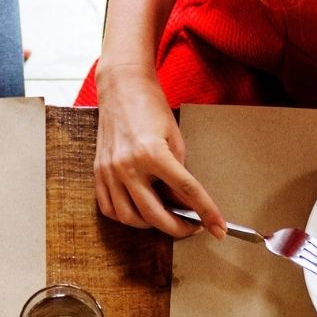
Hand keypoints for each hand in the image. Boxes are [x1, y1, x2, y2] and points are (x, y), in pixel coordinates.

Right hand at [92, 64, 222, 238]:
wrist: (121, 88)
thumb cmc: (151, 108)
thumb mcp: (175, 138)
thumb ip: (179, 173)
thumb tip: (184, 203)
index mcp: (152, 153)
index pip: (186, 191)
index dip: (206, 212)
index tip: (218, 228)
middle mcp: (127, 166)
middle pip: (154, 215)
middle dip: (177, 228)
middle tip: (191, 227)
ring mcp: (109, 171)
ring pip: (129, 218)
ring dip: (150, 226)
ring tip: (165, 218)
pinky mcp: (98, 172)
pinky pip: (109, 208)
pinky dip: (125, 217)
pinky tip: (139, 212)